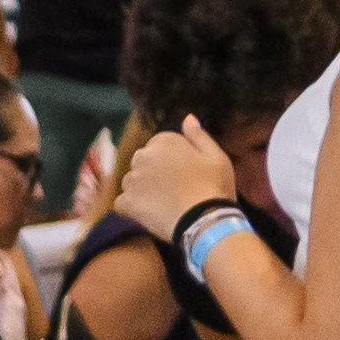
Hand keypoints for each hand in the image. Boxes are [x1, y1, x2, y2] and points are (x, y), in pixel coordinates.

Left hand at [113, 118, 238, 239]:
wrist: (206, 221)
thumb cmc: (214, 188)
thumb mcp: (216, 156)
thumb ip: (198, 135)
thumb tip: (187, 118)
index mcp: (164, 141)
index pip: (158, 145)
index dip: (171, 161)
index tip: (183, 175)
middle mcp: (143, 156)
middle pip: (142, 162)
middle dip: (153, 173)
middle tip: (173, 190)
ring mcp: (133, 179)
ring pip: (131, 182)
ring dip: (141, 190)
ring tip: (163, 203)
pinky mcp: (127, 202)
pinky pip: (123, 203)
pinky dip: (132, 209)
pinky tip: (149, 214)